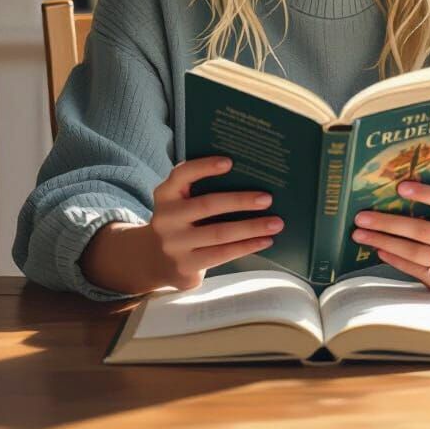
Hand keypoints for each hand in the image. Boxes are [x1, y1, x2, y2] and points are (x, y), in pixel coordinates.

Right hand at [146, 156, 282, 290]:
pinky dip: (246, 247)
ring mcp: (174, 245)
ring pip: (219, 234)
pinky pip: (221, 255)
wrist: (153, 260)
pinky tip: (264, 240)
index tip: (230, 162)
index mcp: (165, 194)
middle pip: (207, 205)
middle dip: (240, 201)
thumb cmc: (180, 221)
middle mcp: (166, 218)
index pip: (182, 174)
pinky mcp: (185, 266)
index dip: (204, 167)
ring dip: (251, 228)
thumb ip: (199, 190)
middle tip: (267, 198)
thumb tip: (248, 179)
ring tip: (276, 223)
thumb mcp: (179, 202)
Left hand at [350, 180, 429, 296]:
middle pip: (425, 231)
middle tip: (362, 217)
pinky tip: (378, 249)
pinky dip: (395, 259)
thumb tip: (399, 188)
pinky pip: (415, 270)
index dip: (427, 194)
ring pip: (416, 253)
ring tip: (361, 234)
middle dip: (389, 223)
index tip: (400, 187)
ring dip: (384, 242)